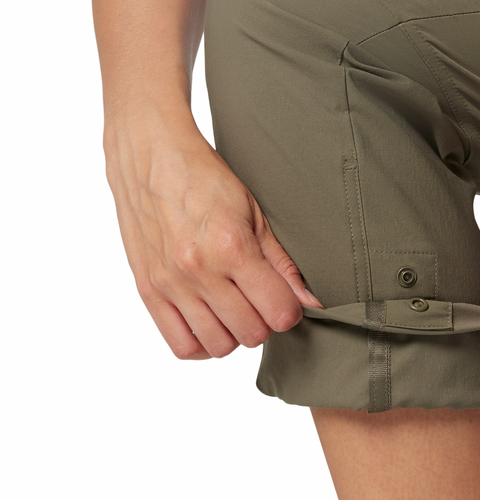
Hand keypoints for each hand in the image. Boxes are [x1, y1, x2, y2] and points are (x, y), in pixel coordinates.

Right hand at [105, 117, 321, 359]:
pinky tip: (209, 322)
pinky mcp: (148, 289)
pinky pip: (181, 345)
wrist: (148, 153)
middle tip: (258, 301)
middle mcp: (199, 271)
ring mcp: (171, 283)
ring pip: (219, 346)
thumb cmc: (205, 178)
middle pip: (251, 334)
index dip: (288, 310)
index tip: (284, 298)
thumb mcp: (255, 212)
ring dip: (234, 334)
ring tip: (233, 309)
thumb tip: (312, 300)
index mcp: (232, 248)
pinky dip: (201, 344)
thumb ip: (284, 262)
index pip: (278, 313)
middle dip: (263, 322)